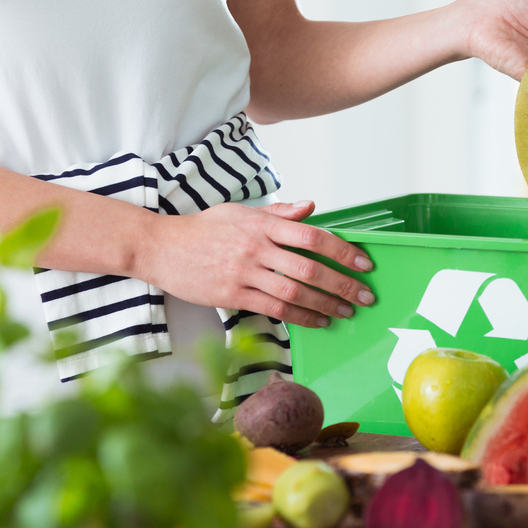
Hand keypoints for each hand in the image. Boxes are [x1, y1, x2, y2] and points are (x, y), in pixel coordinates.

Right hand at [140, 201, 375, 327]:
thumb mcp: (241, 212)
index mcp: (262, 224)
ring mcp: (245, 273)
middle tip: (365, 295)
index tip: (363, 263)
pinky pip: (274, 309)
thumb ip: (279, 213)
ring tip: (347, 311)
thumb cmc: (203, 229)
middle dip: (343, 284)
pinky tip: (318, 320)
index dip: (342, 251)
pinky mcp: (233, 295)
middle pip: (310, 268)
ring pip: (295, 293)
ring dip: (326, 304)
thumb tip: (311, 207)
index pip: (312, 235)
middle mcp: (257, 247)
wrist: (162, 247)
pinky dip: (300, 316)